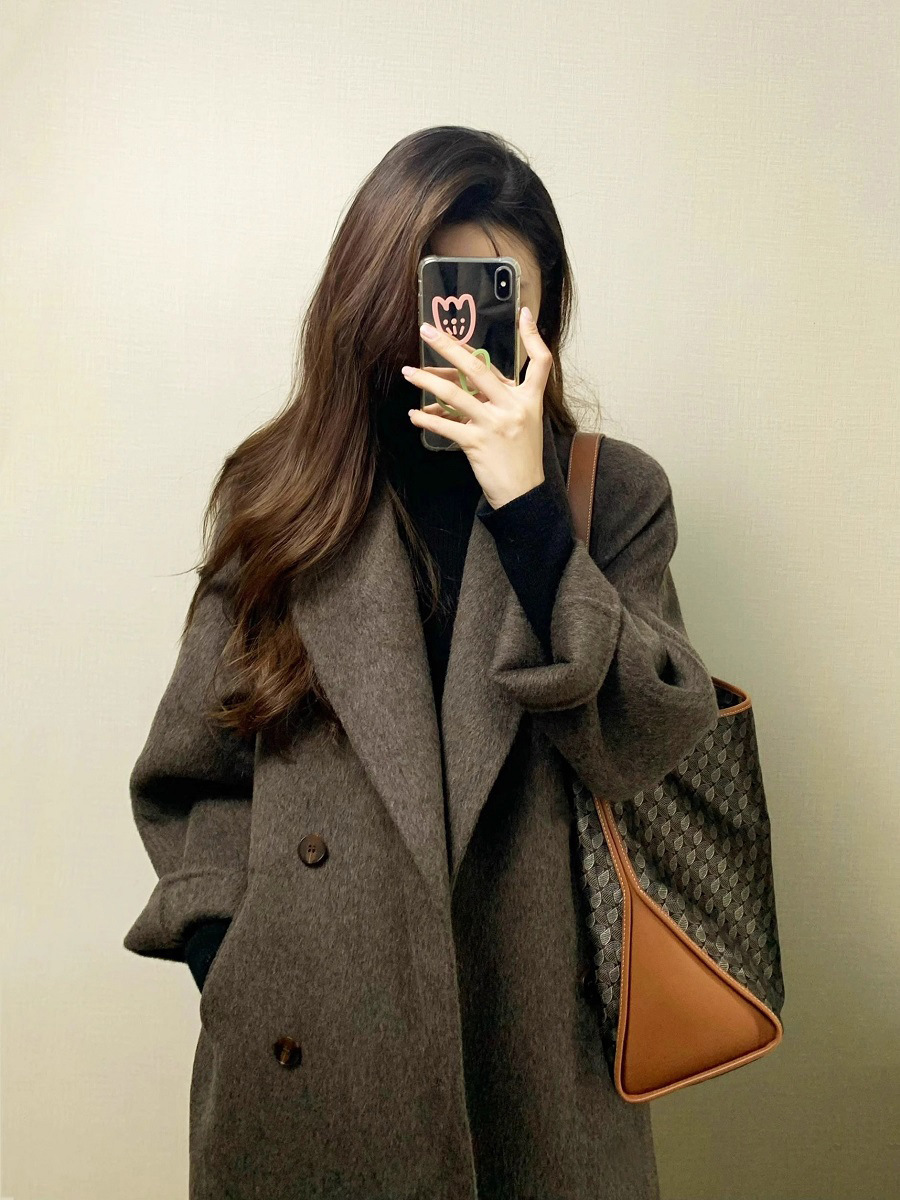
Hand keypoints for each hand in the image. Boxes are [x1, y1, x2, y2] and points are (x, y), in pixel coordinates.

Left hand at [401, 306, 552, 509]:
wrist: (523, 494)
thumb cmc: (520, 457)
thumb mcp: (524, 422)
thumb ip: (501, 397)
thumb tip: (469, 378)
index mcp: (528, 400)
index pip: (539, 362)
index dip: (533, 337)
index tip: (524, 314)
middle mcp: (513, 407)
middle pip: (480, 369)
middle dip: (450, 346)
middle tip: (427, 331)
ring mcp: (494, 425)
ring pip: (455, 395)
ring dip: (428, 381)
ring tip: (409, 372)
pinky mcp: (477, 444)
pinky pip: (447, 426)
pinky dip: (428, 419)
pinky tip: (415, 415)